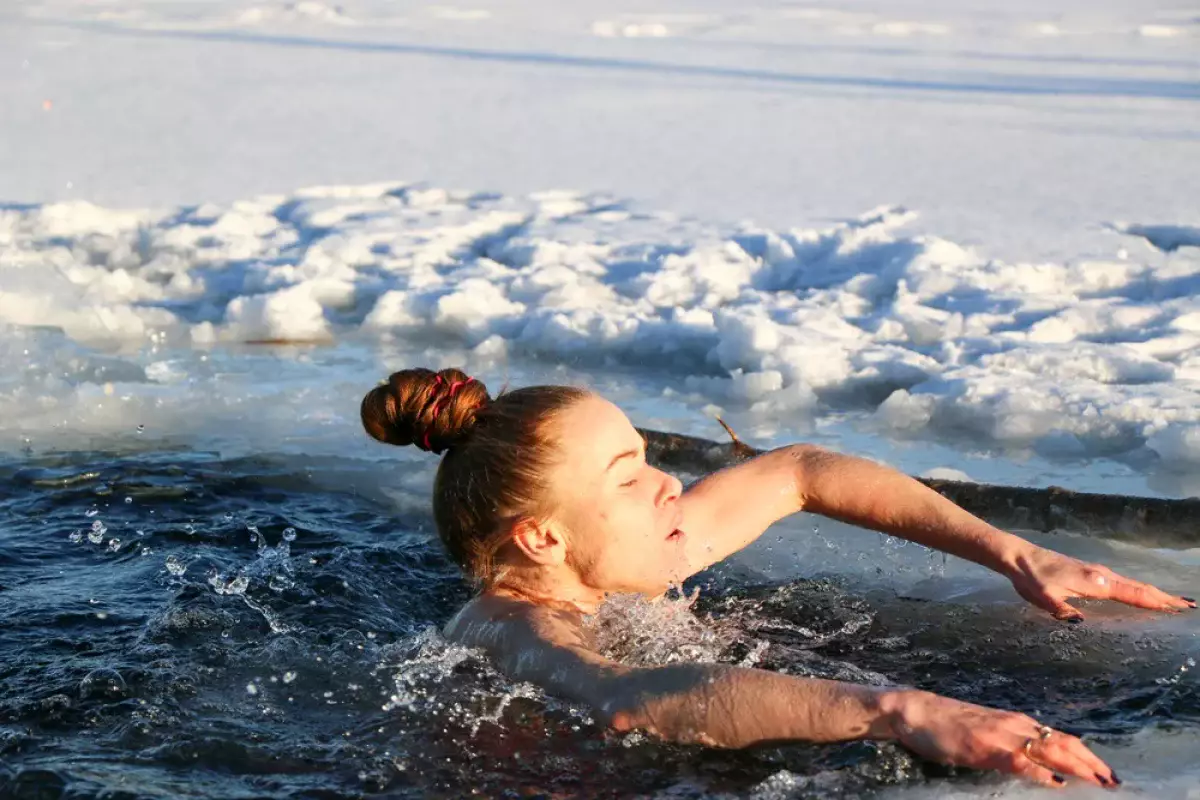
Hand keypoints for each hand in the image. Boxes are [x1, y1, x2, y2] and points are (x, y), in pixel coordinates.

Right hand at [887, 690, 1118, 788]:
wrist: (915, 711)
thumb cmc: (946, 725)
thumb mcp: (986, 735)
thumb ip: (1012, 747)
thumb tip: (1040, 765)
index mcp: (1016, 723)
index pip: (1061, 739)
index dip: (1087, 756)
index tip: (1108, 773)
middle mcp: (1015, 725)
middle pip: (1063, 743)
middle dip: (1092, 763)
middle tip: (1116, 781)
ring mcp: (1001, 734)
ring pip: (1049, 748)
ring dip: (1078, 765)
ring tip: (1099, 781)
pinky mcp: (984, 746)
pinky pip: (1019, 760)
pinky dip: (1040, 772)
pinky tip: (1055, 783)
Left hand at [1003, 546, 1194, 620]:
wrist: (1019, 557)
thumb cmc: (1031, 578)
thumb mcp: (1044, 598)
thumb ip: (1062, 610)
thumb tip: (1081, 623)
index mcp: (1094, 582)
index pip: (1132, 594)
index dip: (1156, 602)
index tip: (1179, 607)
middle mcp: (1100, 575)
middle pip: (1138, 587)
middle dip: (1163, 597)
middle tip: (1187, 606)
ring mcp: (1096, 572)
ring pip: (1131, 584)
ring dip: (1153, 592)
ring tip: (1171, 602)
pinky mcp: (1089, 572)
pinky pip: (1121, 582)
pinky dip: (1136, 588)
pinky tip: (1138, 594)